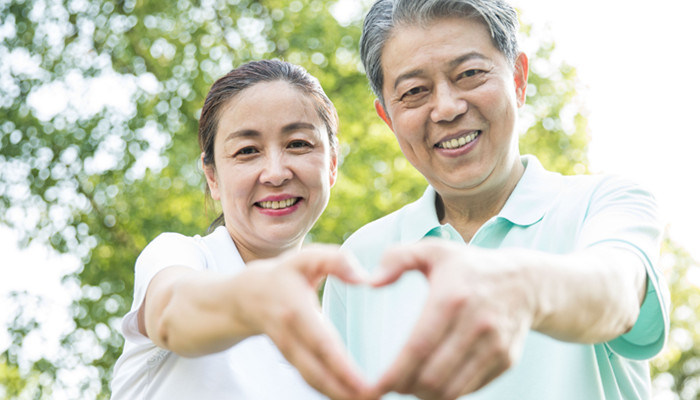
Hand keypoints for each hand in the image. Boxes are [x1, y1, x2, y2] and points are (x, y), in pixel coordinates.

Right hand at [246, 245, 377, 399]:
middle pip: (317, 372)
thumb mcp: (306, 258)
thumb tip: (364, 278)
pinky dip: (330, 391)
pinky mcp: (291, 360)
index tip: (365, 384)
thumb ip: (336, 261)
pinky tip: (352, 396)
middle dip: (344, 391)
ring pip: (313, 381)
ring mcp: (287, 351)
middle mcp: (288, 336)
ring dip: (339, 395)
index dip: (342, 367)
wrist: (245, 296)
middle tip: (376, 399)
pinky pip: (311, 380)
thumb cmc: (284, 274)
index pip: (321, 344)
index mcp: (295, 310)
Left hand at [370, 239, 536, 399]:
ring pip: (452, 390)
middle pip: (434, 376)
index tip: (376, 386)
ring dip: (426, 395)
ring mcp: (495, 344)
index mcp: (452, 297)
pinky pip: (471, 389)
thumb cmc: (468, 266)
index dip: (395, 372)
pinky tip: (436, 382)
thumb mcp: (432, 250)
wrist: (526, 281)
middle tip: (393, 384)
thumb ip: (396, 258)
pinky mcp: (506, 360)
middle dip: (406, 388)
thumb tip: (370, 282)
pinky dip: (449, 393)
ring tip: (412, 385)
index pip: (418, 346)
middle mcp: (476, 323)